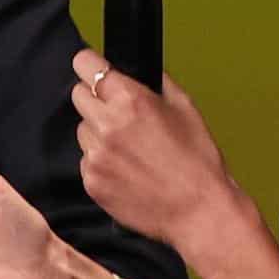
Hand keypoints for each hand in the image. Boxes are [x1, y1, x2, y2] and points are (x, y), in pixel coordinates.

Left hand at [71, 49, 241, 258]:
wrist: (200, 213)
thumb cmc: (198, 162)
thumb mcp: (185, 108)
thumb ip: (157, 83)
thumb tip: (138, 70)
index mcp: (129, 100)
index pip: (85, 64)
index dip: (90, 66)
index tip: (94, 70)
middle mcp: (106, 124)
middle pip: (78, 96)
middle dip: (95, 100)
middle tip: (118, 114)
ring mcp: (95, 155)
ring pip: (82, 130)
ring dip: (97, 133)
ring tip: (129, 149)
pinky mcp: (91, 182)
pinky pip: (86, 160)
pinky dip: (100, 162)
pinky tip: (126, 171)